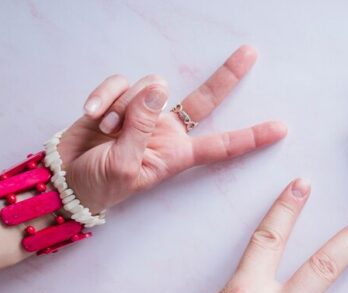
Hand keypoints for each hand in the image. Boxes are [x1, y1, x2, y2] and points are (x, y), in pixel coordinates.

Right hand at [58, 45, 286, 212]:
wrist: (66, 179)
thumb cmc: (101, 185)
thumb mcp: (125, 165)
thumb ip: (141, 127)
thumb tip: (159, 88)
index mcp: (177, 154)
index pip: (222, 145)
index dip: (251, 137)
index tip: (281, 129)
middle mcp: (168, 130)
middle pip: (205, 98)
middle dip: (228, 75)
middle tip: (251, 52)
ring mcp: (145, 112)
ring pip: (151, 86)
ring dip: (124, 107)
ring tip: (108, 133)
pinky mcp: (120, 99)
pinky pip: (120, 82)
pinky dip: (105, 96)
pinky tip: (92, 116)